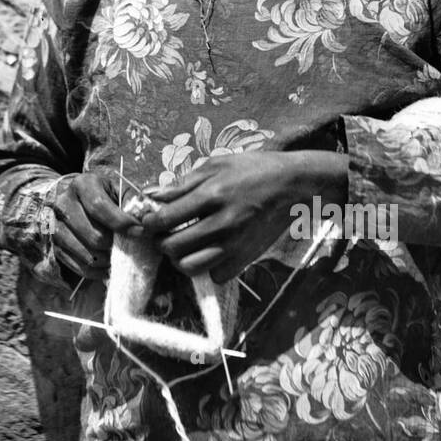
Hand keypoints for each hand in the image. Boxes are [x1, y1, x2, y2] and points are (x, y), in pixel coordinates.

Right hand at [48, 170, 140, 279]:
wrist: (78, 201)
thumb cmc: (106, 196)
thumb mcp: (119, 190)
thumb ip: (134, 202)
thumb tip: (147, 219)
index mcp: (82, 184)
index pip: (99, 206)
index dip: (121, 223)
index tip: (140, 232)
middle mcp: (63, 203)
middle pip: (94, 235)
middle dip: (116, 245)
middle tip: (130, 246)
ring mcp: (55, 227)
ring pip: (87, 255)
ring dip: (108, 259)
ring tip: (119, 255)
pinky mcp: (54, 246)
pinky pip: (79, 267)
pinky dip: (98, 271)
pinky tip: (108, 265)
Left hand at [133, 150, 347, 280]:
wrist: (291, 186)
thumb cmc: (250, 169)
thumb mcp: (215, 166)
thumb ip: (181, 184)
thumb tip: (149, 195)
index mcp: (212, 195)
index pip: (165, 218)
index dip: (149, 222)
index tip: (149, 219)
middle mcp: (223, 223)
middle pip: (173, 247)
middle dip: (161, 241)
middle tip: (165, 233)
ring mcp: (236, 244)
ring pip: (190, 267)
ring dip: (179, 258)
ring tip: (182, 245)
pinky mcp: (246, 258)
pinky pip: (215, 275)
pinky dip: (206, 267)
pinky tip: (207, 251)